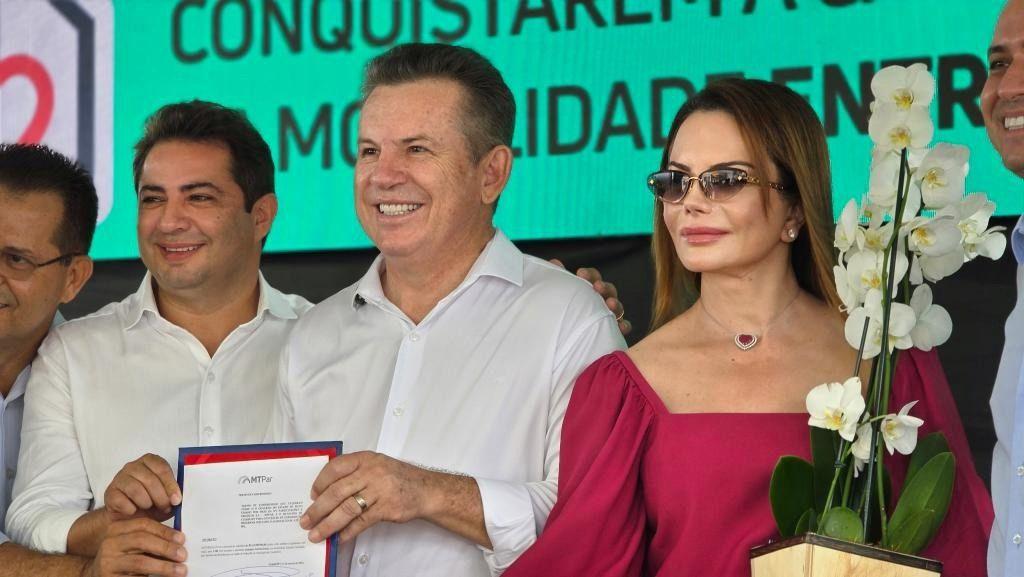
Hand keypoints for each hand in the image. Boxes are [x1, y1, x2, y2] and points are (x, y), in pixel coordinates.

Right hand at [83, 518, 186, 576]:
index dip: (165, 531)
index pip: (144, 524)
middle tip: (183, 555)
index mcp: (117, 529)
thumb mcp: (134, 544)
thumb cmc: (123, 558)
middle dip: (166, 547)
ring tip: (180, 570)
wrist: (98, 574)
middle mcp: (109, 543)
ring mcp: (107, 562)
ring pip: (140, 562)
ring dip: (164, 566)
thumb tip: (180, 541)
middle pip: (142, 540)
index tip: (182, 539)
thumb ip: (151, 538)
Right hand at [104, 454, 180, 521]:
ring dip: (146, 502)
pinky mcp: (110, 491)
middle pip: (150, 479)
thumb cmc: (150, 502)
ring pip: (136, 489)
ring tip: (149, 508)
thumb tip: (179, 499)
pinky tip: (134, 511)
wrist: (127, 516)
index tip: (177, 500)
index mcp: (149, 461)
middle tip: (165, 508)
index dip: (170, 485)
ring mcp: (119, 477)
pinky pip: (122, 500)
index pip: (161, 468)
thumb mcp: (165, 495)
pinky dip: (131, 509)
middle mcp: (133, 466)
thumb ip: (173, 493)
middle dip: (161, 497)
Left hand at [300, 452, 434, 543]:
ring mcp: (380, 490)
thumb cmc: (397, 478)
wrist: (425, 489)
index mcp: (365, 459)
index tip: (312, 496)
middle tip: (306, 520)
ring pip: (347, 508)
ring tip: (317, 534)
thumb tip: (326, 493)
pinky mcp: (387, 508)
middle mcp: (371, 472)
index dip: (320, 482)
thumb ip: (354, 473)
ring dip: (329, 524)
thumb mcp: (376, 465)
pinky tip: (340, 537)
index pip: (335, 467)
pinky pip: (362, 521)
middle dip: (318, 509)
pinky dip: (348, 531)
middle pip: (337, 491)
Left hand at [549, 259, 631, 335]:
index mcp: (589, 288)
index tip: (580, 273)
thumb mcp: (560, 294)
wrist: (566, 338)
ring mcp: (610, 314)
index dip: (589, 274)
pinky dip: (623, 326)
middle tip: (597, 286)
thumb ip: (560, 279)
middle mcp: (602, 299)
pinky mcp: (613, 330)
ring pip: (617, 307)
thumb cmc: (566, 311)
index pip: (593, 277)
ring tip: (610, 304)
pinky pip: (622, 326)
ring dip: (615, 304)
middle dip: (604, 287)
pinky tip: (620, 327)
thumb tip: (554, 262)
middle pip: (608, 289)